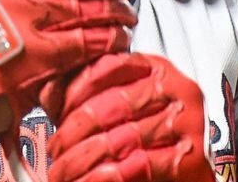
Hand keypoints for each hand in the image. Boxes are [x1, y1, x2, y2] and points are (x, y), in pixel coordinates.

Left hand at [45, 54, 213, 181]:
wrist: (189, 174)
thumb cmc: (151, 140)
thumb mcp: (121, 109)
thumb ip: (89, 97)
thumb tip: (47, 94)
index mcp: (157, 69)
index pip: (110, 67)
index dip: (76, 90)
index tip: (55, 112)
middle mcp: (176, 90)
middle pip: (112, 104)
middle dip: (74, 132)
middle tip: (55, 151)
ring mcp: (185, 123)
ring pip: (120, 138)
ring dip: (82, 161)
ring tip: (63, 172)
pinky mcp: (190, 158)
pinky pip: (136, 167)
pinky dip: (104, 178)